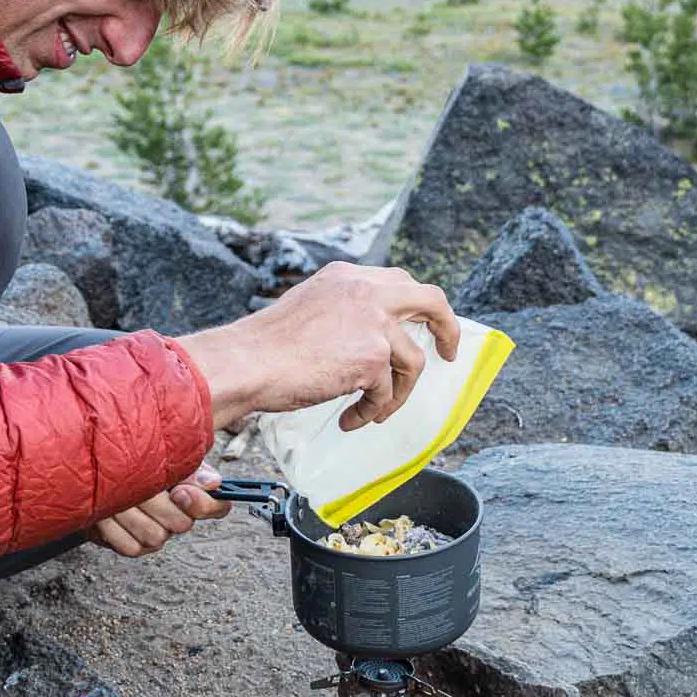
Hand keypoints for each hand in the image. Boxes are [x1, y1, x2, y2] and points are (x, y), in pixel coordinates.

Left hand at [89, 461, 229, 557]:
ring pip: (156, 536)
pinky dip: (114, 529)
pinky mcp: (134, 547)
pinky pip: (131, 546)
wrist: (96, 472)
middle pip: (183, 523)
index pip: (218, 506)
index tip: (178, 491)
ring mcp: (157, 533)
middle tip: (138, 485)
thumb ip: (190, 467)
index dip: (202, 504)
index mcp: (192, 491)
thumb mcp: (164, 456)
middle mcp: (178, 516)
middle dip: (157, 504)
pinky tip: (106, 512)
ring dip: (131, 512)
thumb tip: (213, 482)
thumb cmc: (134, 459)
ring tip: (116, 494)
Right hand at [177, 261, 457, 433]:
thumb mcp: (310, 308)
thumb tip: (368, 340)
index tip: (423, 327)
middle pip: (430, 300)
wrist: (249, 362)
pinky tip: (350, 419)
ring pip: (412, 360)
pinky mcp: (372, 356)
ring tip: (371, 410)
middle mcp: (365, 291)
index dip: (416, 306)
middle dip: (446, 328)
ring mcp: (373, 321)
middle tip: (447, 354)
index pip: (398, 282)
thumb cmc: (267, 346)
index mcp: (347, 277)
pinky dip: (372, 410)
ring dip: (396, 392)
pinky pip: (386, 392)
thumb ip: (343, 313)